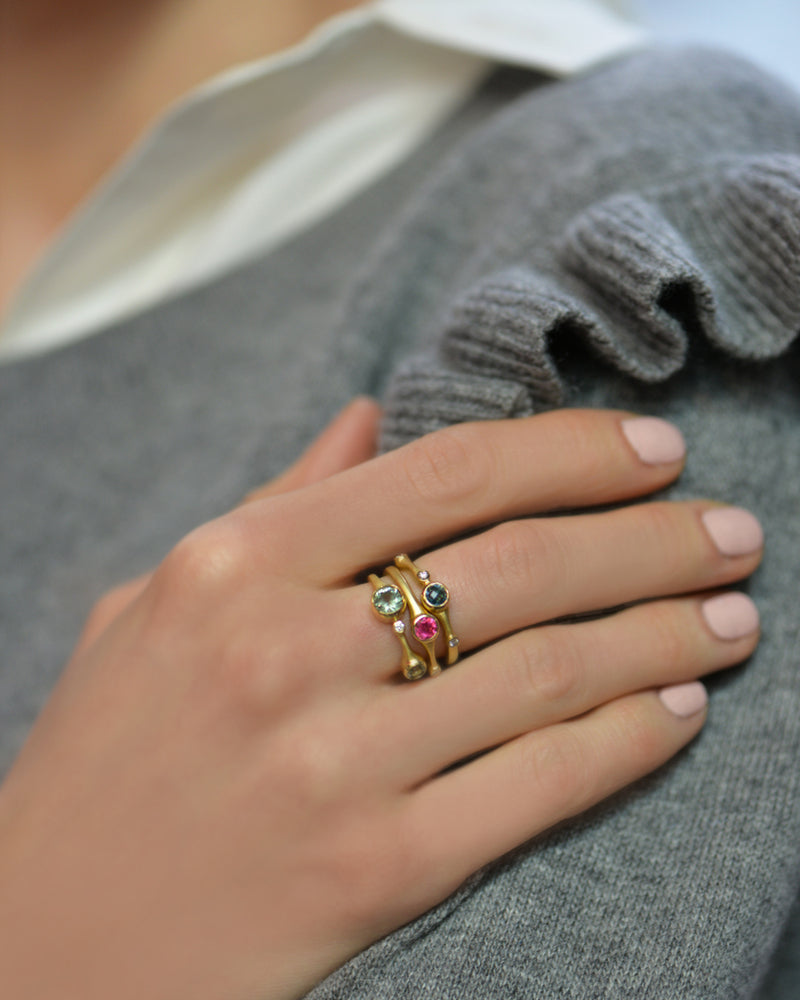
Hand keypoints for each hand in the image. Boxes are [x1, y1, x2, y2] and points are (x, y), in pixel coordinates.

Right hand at [0, 410, 762, 999]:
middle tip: (731, 528)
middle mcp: (288, 649)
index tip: (655, 450)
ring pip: (552, 670)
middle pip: (523, 565)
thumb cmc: (104, 760)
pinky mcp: (377, 869)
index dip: (572, 452)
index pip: (448, 475)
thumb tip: (373, 424)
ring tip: (736, 615)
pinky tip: (681, 710)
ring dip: (667, 634)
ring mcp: (337, 762)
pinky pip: (540, 784)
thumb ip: (274, 505)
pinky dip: (630, 739)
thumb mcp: (160, 603)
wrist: (48, 947)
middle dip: (652, 540)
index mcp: (234, 564)